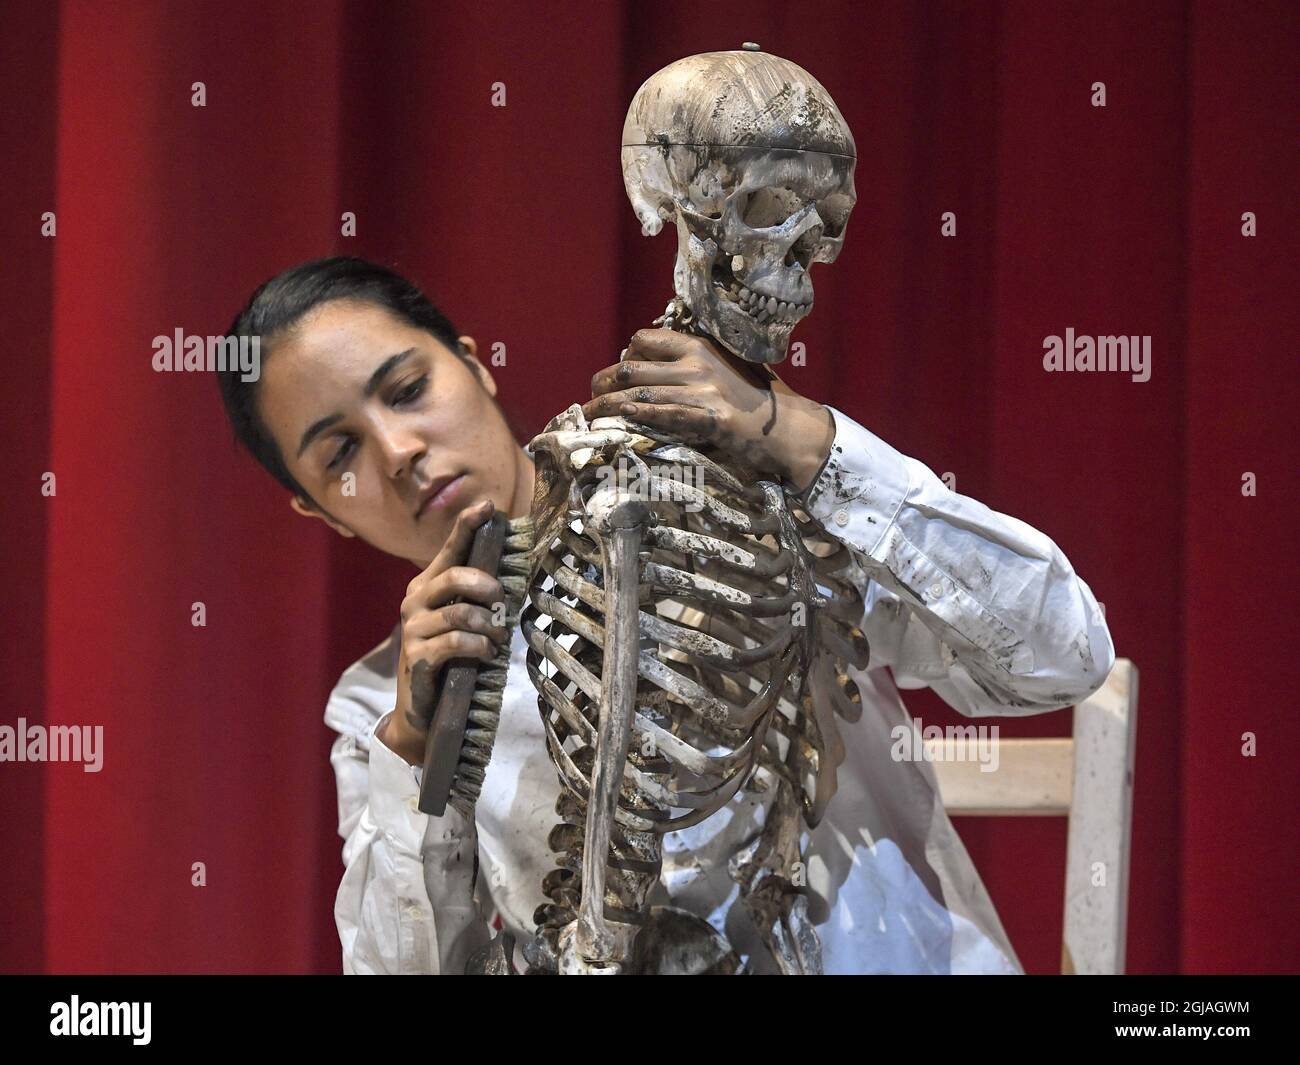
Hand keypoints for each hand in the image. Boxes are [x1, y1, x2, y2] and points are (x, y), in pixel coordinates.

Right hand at [379, 498, 510, 764]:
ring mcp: (413, 629)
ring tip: (497, 639)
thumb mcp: (461, 621)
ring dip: (489, 626)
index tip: (488, 506)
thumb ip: (476, 598)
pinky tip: (487, 655)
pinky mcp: (418, 658)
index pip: (449, 549)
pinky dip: (480, 647)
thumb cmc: (449, 658)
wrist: (422, 709)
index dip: (467, 526)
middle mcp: (414, 601)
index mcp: (427, 585)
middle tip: (504, 604)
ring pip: (460, 613)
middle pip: (455, 577)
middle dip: (488, 587)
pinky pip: (457, 643)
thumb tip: (511, 578)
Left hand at [582, 328, 834, 492]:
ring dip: (606, 406)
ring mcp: (702, 392)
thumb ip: (693, 363)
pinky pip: (662, 416)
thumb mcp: (725, 366)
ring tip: (588, 416)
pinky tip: (618, 422)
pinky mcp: (708, 419)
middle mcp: (696, 364)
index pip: (644, 340)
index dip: (624, 356)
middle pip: (631, 368)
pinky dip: (635, 418)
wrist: (786, 426)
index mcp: (699, 346)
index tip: (618, 374)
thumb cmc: (756, 398)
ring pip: (637, 394)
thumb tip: (655, 368)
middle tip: (591, 397)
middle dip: (602, 383)